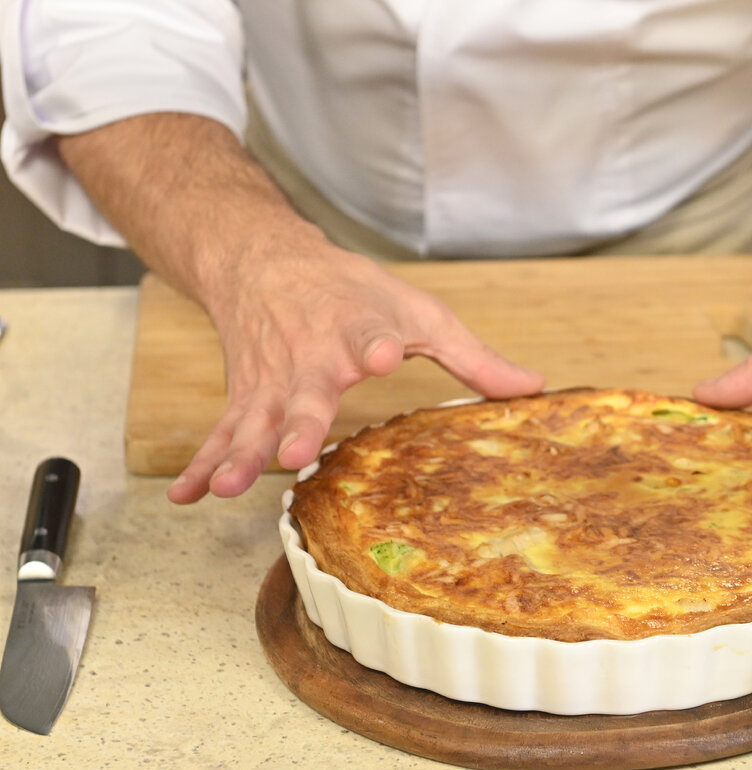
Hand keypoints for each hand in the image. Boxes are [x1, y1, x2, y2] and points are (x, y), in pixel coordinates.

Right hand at [166, 237, 543, 502]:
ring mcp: (271, 379)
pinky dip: (202, 463)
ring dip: (240, 452)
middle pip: (304, 391)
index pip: (368, 334)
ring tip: (229, 486)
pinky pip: (220, 432)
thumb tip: (534, 390)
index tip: (379, 354)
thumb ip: (472, 357)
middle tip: (291, 449)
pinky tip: (186, 496)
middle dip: (298, 420)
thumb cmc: (354, 291)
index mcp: (359, 329)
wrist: (266, 260)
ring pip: (253, 418)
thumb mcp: (419, 313)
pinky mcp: (244, 393)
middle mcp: (310, 356)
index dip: (373, 343)